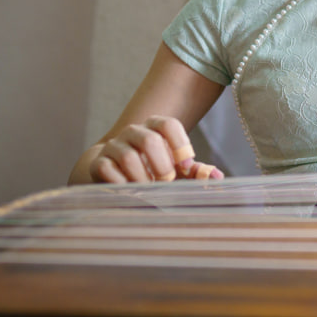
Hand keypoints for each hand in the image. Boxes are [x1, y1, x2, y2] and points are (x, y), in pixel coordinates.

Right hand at [88, 115, 223, 182]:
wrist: (114, 172)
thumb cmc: (153, 169)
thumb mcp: (175, 169)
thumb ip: (196, 172)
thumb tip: (218, 177)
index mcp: (155, 127)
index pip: (169, 124)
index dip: (180, 144)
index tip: (185, 166)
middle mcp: (133, 132)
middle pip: (149, 140)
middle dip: (162, 165)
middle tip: (167, 182)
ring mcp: (114, 146)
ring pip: (129, 157)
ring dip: (143, 179)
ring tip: (149, 190)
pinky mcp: (99, 163)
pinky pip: (108, 170)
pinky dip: (123, 184)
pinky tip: (131, 192)